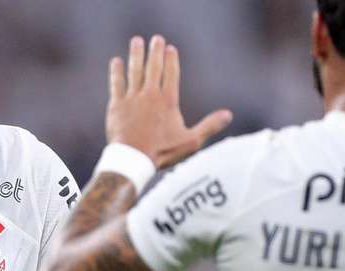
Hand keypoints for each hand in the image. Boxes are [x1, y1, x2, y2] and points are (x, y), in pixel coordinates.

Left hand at [107, 35, 232, 169]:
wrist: (134, 158)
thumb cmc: (163, 152)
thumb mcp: (191, 141)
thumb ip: (210, 125)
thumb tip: (228, 114)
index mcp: (168, 101)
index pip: (171, 74)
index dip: (171, 60)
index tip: (170, 48)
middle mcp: (150, 95)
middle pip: (153, 67)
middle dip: (155, 51)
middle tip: (156, 38)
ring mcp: (132, 98)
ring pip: (135, 70)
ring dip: (136, 55)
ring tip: (137, 41)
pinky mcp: (117, 105)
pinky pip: (117, 83)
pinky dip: (116, 72)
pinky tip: (116, 61)